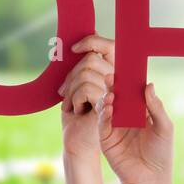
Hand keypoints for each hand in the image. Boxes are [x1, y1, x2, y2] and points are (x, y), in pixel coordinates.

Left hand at [59, 35, 114, 159]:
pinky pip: (86, 89)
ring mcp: (116, 93)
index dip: (92, 41)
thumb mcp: (75, 87)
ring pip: (85, 73)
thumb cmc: (76, 115)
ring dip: (70, 91)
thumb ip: (81, 67)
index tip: (73, 48)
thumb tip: (79, 42)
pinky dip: (74, 100)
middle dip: (71, 75)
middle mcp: (118, 81)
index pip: (108, 46)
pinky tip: (77, 112)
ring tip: (72, 106)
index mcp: (112, 74)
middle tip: (65, 93)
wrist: (77, 143)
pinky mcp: (110, 105)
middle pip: (91, 59)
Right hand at [97, 80, 173, 183]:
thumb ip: (156, 107)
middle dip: (114, 87)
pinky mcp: (106, 137)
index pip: (133, 93)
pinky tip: (109, 107)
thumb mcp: (164, 128)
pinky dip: (104, 113)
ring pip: (107, 107)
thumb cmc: (161, 153)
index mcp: (142, 113)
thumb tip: (149, 85)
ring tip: (111, 94)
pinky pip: (102, 122)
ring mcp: (115, 126)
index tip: (126, 69)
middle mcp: (127, 117)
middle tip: (112, 76)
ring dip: (107, 98)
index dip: (130, 82)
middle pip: (118, 97)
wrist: (149, 177)